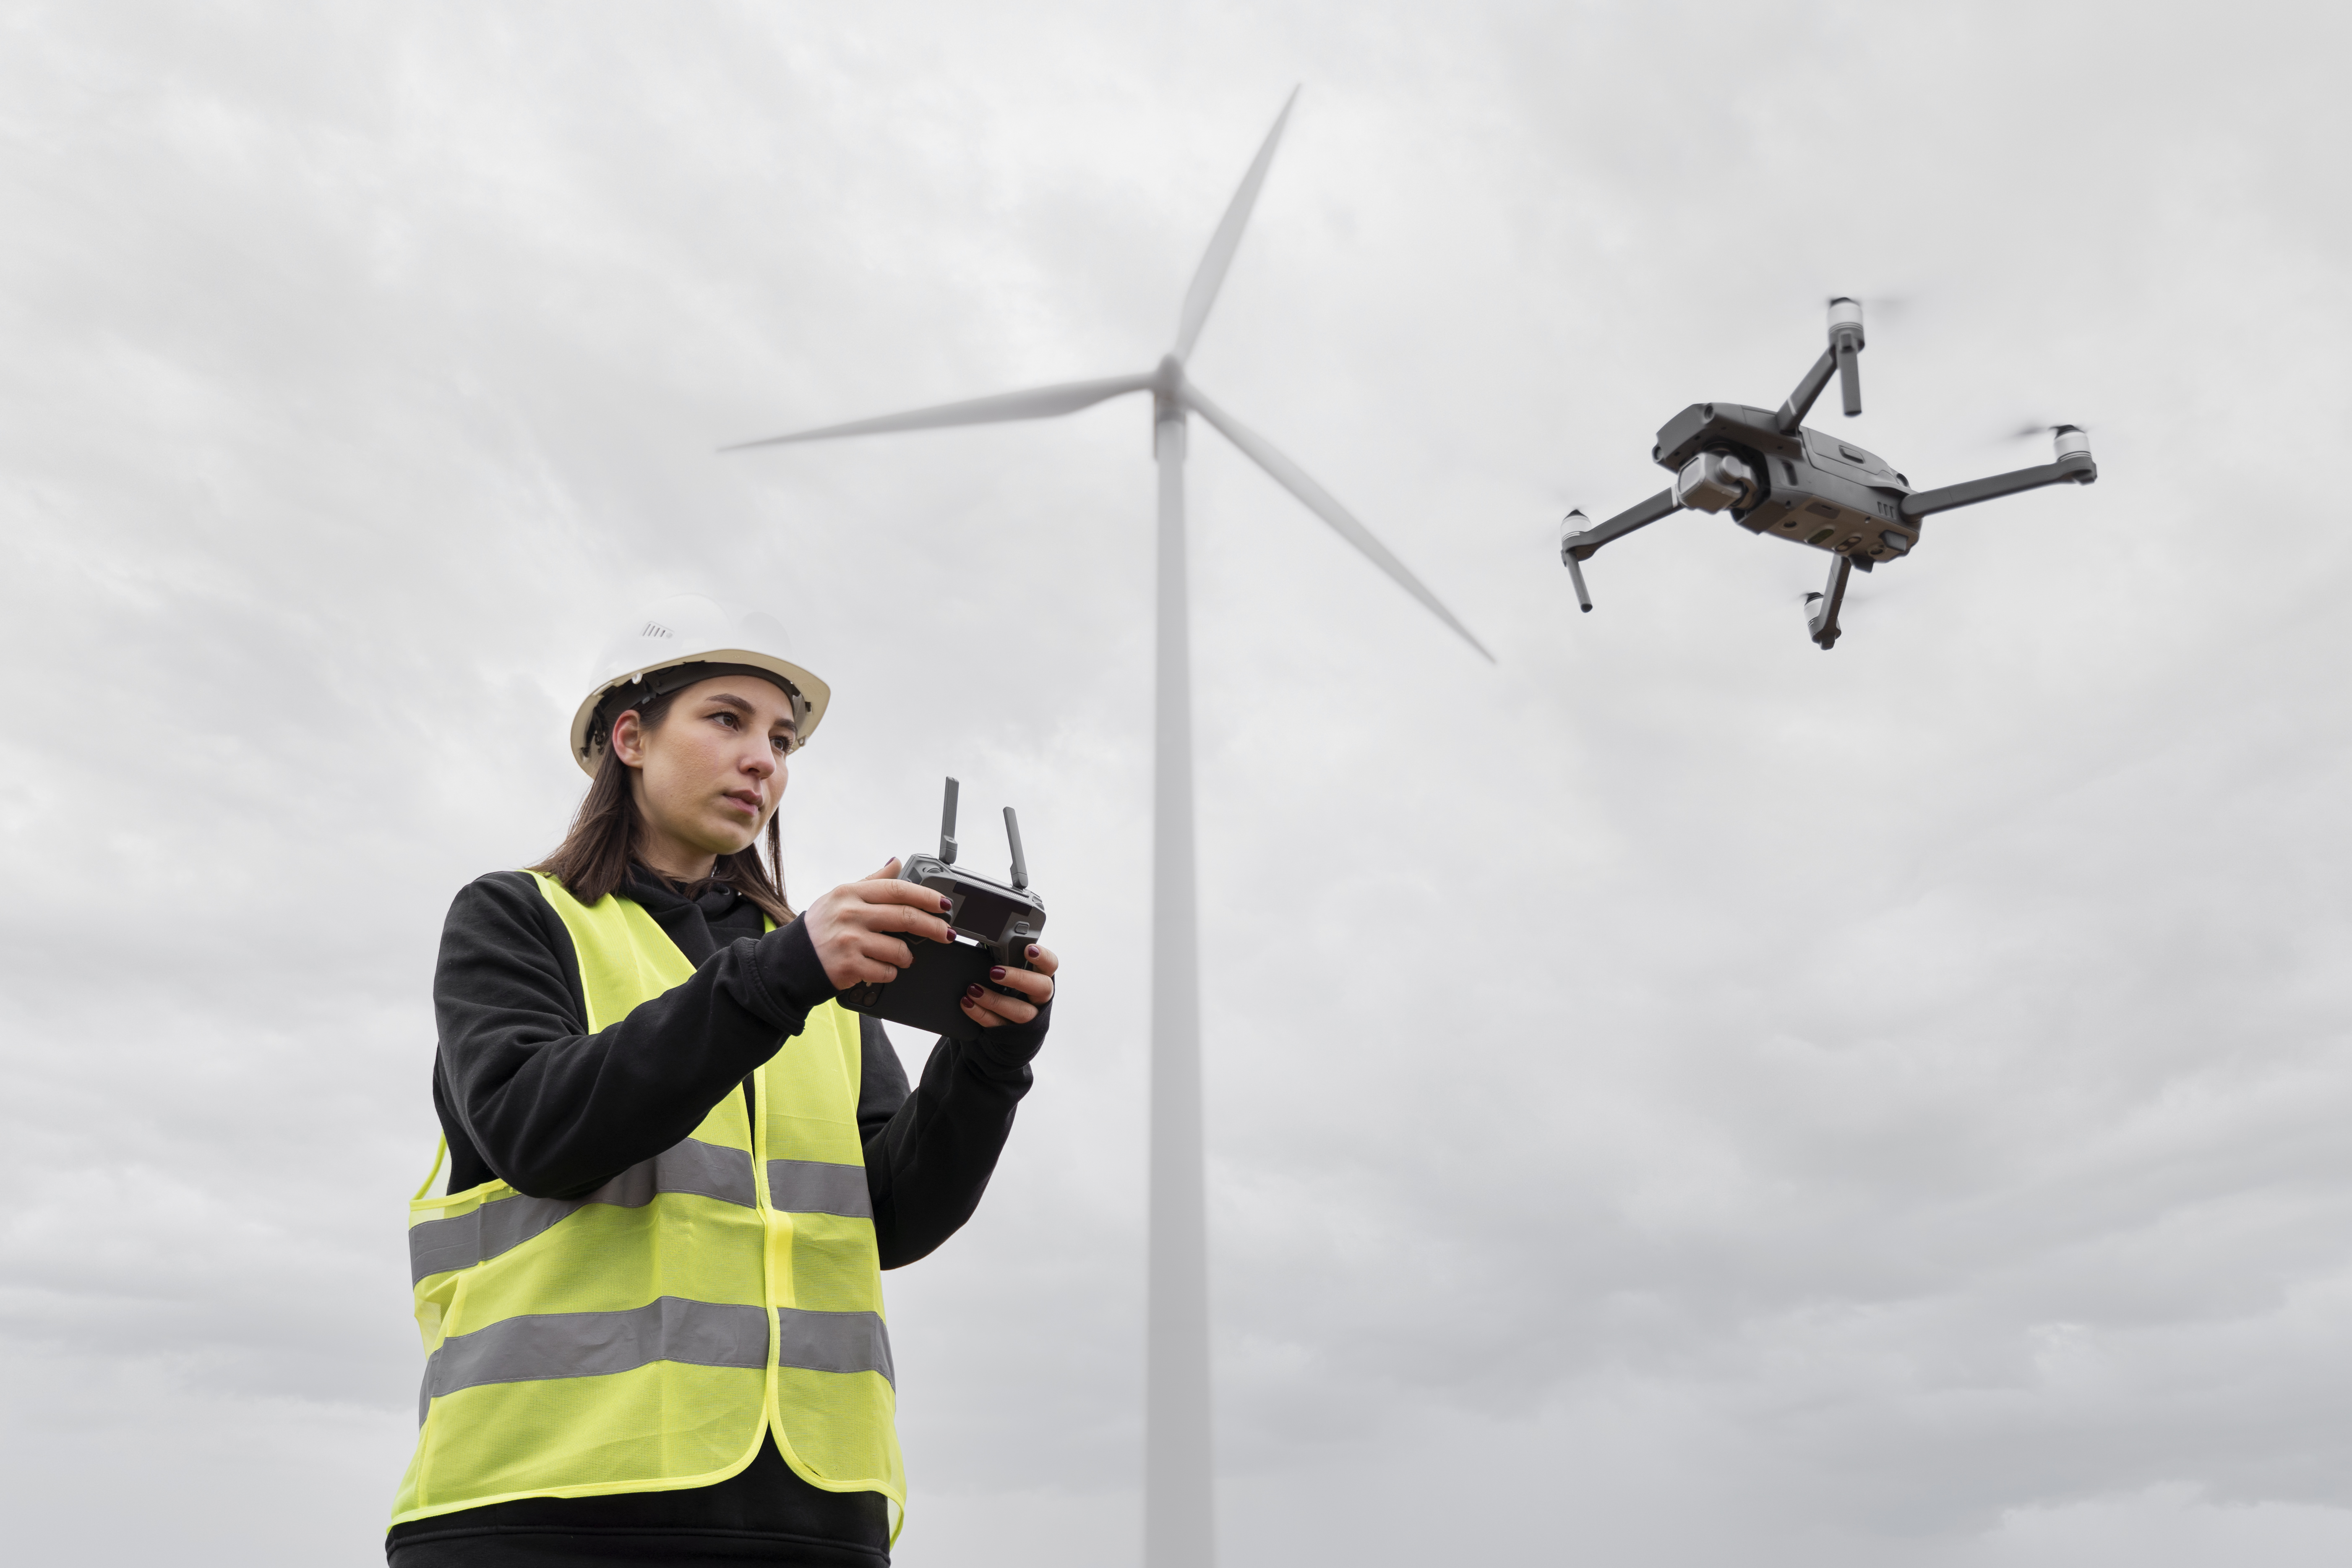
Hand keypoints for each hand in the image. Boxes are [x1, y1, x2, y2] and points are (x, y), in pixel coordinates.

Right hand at [804, 859, 957, 989]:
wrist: (789, 962)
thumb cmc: (818, 929)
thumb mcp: (840, 897)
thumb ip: (871, 881)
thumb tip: (896, 862)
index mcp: (850, 893)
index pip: (897, 889)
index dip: (926, 896)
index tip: (944, 904)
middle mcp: (850, 914)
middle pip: (905, 917)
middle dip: (934, 927)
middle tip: (947, 934)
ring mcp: (849, 941)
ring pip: (899, 949)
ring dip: (908, 956)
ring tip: (903, 957)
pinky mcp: (849, 966)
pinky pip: (886, 971)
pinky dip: (891, 973)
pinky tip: (883, 969)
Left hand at [963, 944, 1057, 1030]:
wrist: (1011, 1031)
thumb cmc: (1010, 993)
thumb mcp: (1013, 976)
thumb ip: (1007, 961)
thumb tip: (986, 942)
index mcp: (1042, 979)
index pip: (1051, 965)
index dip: (1043, 957)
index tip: (1028, 949)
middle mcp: (1040, 999)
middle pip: (1041, 988)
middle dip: (1018, 978)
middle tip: (995, 972)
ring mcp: (1030, 1019)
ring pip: (1021, 1012)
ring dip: (995, 1000)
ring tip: (973, 990)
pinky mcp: (1013, 1034)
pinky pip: (998, 1025)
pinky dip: (980, 1014)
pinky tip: (968, 1003)